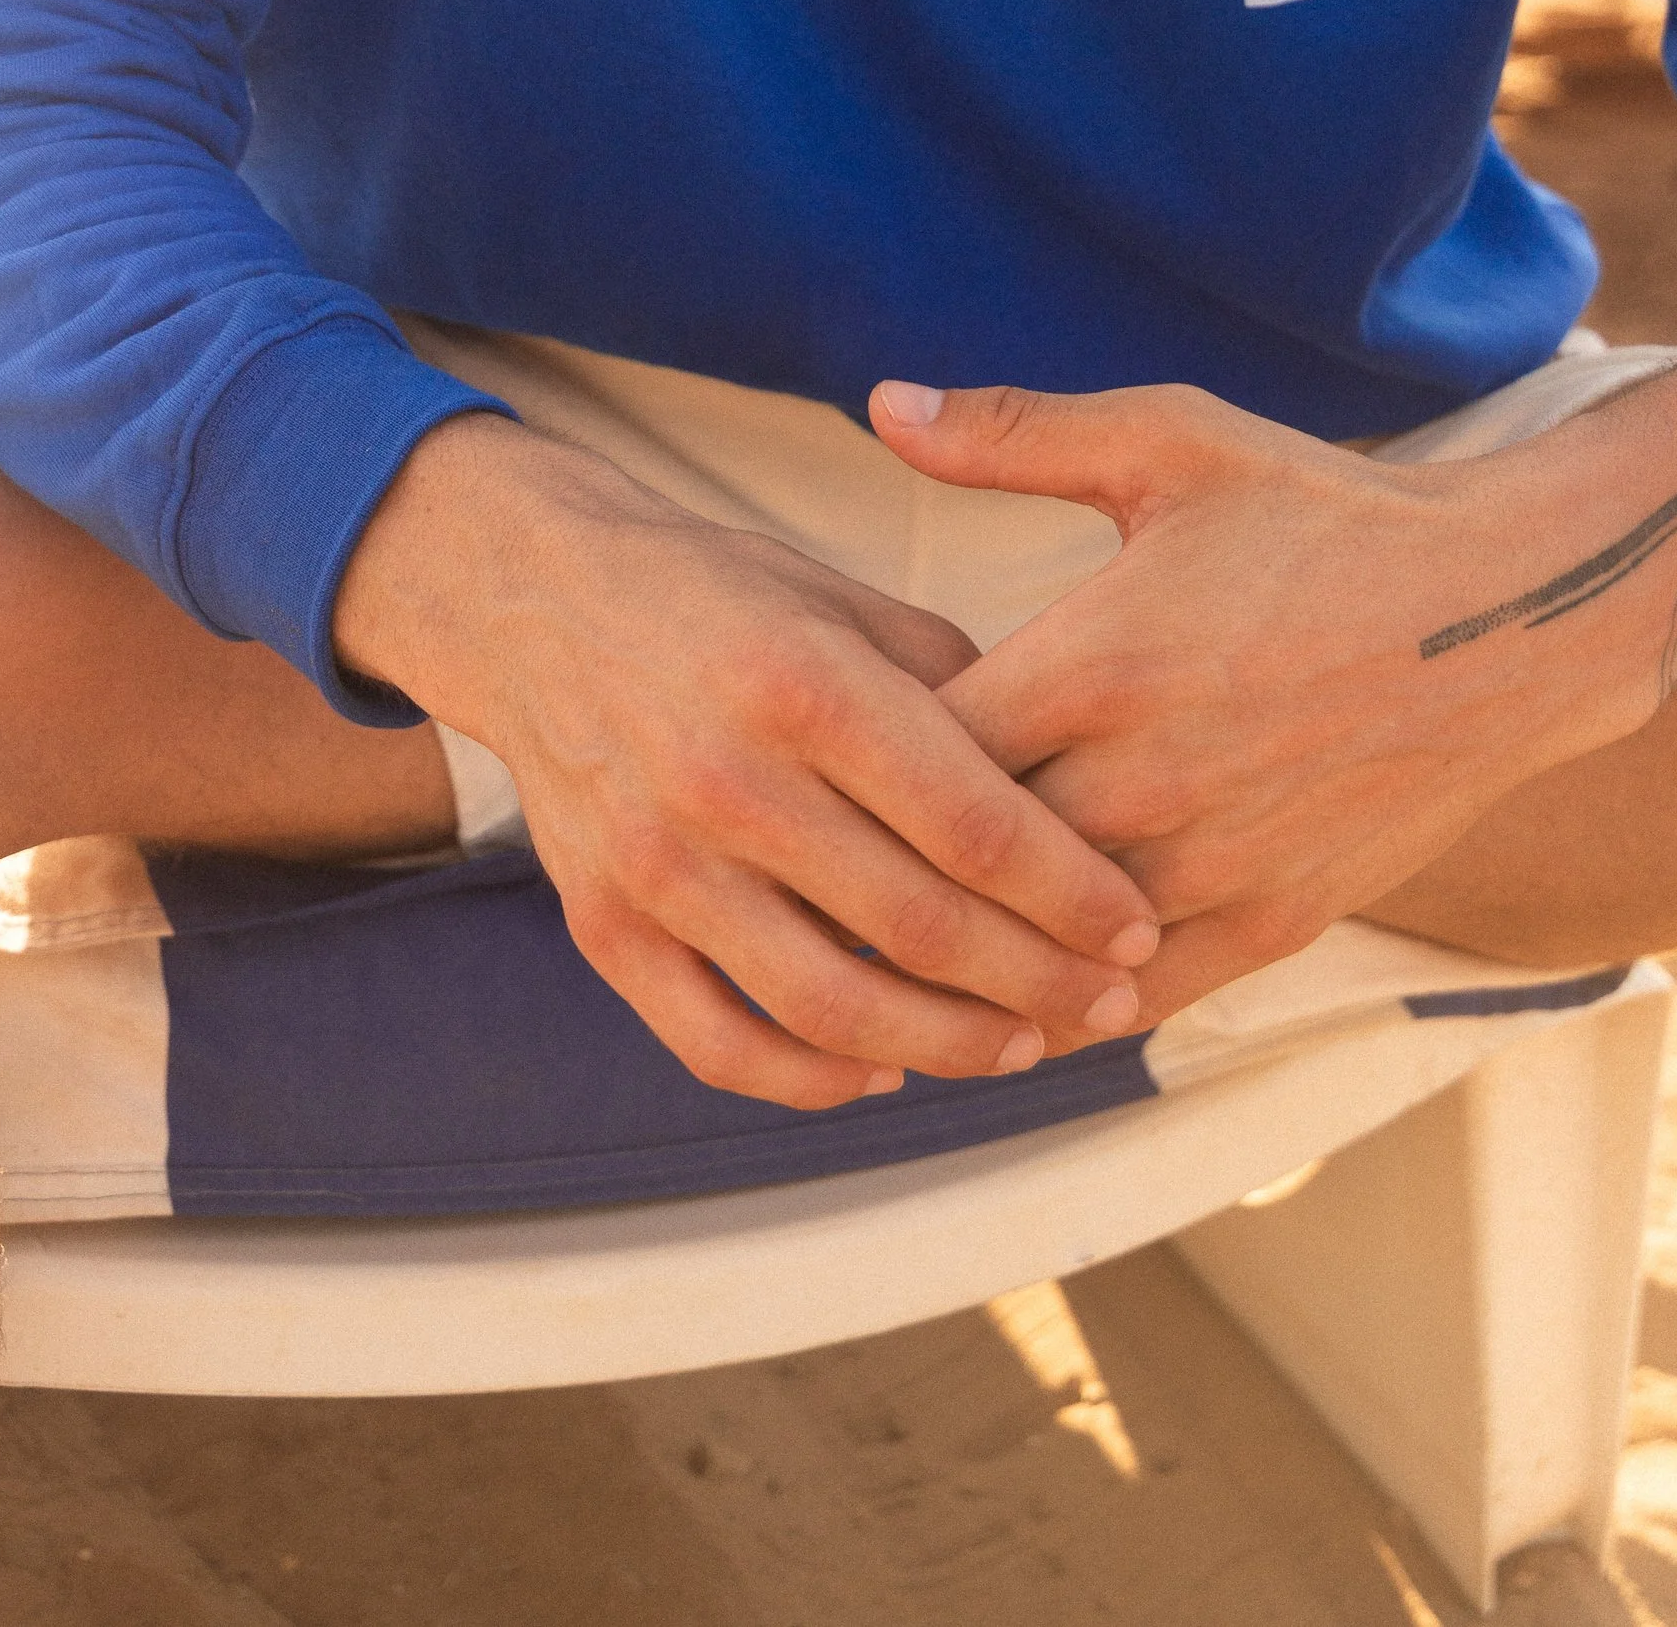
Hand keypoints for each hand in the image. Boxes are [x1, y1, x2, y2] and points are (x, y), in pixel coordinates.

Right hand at [333, 412, 1160, 1109]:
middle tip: (1110, 1006)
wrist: (538, 603)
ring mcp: (659, 866)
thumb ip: (959, 690)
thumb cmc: (726, 597)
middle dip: (1037, 983)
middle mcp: (728, 781)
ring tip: (1019, 1047)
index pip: (973, 825)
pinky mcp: (606, 926)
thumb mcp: (847, 603)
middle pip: (918, 928)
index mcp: (806, 685)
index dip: (1071, 893)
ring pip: (830, 1009)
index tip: (1138, 927)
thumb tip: (1068, 787)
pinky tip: (879, 1071)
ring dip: (945, 1047)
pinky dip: (810, 1077)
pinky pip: (720, 1043)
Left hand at [873, 316, 1676, 1024]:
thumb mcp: (1173, 444)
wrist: (1512, 609)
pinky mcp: (1277, 922)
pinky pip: (1139, 1002)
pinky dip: (1068, 1008)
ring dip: (969, 962)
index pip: (917, 754)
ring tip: (882, 964)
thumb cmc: (1329, 514)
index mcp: (1097, 662)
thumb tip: (880, 404)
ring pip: (1042, 957)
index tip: (806, 766)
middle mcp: (1145, 780)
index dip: (850, 769)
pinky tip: (1011, 1005)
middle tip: (809, 886)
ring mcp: (1214, 866)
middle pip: (964, 870)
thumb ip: (1016, 434)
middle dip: (888, 877)